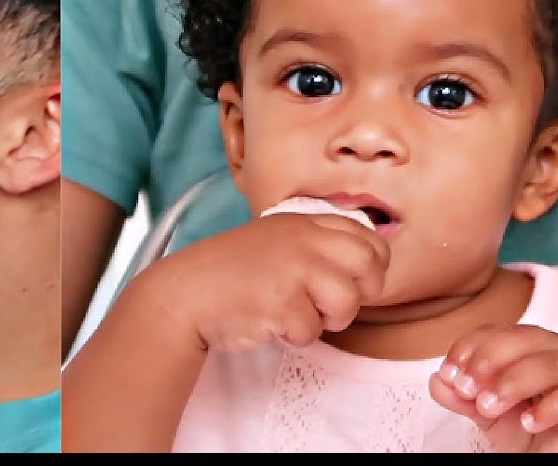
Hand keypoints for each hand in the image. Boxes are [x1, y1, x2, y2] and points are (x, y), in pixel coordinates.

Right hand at [152, 210, 388, 351]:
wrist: (187, 293)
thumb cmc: (231, 273)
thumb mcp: (276, 241)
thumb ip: (315, 244)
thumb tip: (366, 265)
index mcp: (303, 221)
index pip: (367, 237)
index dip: (370, 265)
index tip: (352, 281)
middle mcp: (302, 239)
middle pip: (369, 263)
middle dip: (361, 292)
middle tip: (332, 304)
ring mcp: (293, 268)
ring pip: (347, 301)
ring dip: (328, 319)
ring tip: (299, 314)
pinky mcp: (281, 301)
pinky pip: (312, 331)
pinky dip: (295, 335)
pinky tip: (272, 322)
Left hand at [429, 324, 557, 451]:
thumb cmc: (522, 422)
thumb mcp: (483, 409)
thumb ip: (461, 395)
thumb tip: (439, 381)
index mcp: (527, 342)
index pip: (495, 332)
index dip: (468, 349)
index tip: (450, 375)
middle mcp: (557, 349)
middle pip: (522, 340)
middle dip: (488, 363)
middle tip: (468, 392)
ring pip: (549, 365)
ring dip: (513, 384)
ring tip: (489, 407)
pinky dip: (549, 409)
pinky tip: (529, 422)